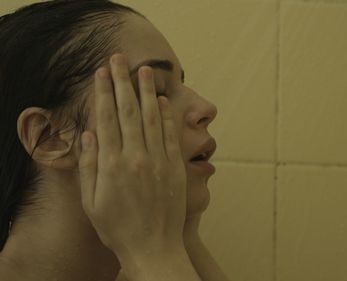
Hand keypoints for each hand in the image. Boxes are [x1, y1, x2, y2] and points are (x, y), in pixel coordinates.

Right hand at [78, 54, 186, 260]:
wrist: (153, 248)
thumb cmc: (118, 228)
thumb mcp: (92, 202)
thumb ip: (89, 167)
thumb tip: (90, 135)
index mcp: (111, 165)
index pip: (106, 119)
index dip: (103, 93)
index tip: (101, 73)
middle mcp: (136, 157)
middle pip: (128, 111)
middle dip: (123, 82)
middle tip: (119, 59)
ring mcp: (158, 161)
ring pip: (152, 118)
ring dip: (146, 91)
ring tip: (144, 70)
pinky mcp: (175, 168)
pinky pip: (171, 135)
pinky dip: (167, 116)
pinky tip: (162, 100)